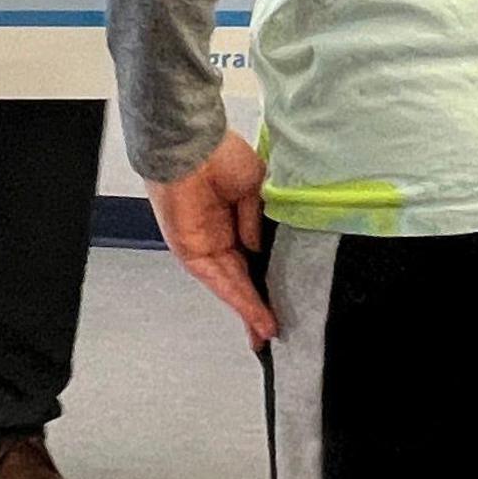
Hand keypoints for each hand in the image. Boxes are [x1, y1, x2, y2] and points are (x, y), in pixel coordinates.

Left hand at [145, 131, 275, 350]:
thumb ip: (258, 221)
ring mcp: (205, 246)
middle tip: (275, 328)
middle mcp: (221, 236)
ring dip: (251, 309)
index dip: (269, 277)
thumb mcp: (256, 186)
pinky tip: (256, 316)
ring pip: (232, 285)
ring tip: (269, 332)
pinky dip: (239, 300)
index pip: (255, 256)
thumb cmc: (222, 155)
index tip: (286, 296)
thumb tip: (258, 249)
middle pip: (242, 277)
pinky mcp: (191, 253)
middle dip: (259, 303)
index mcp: (237, 218)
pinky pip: (219, 281)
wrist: (192, 147)